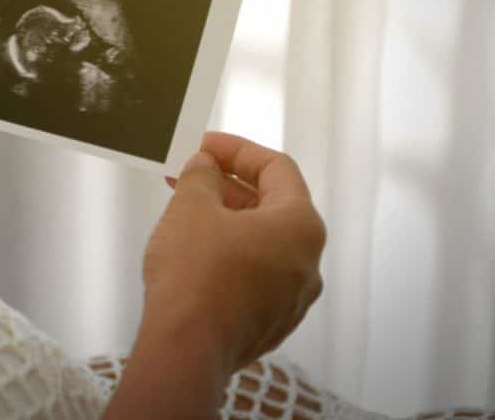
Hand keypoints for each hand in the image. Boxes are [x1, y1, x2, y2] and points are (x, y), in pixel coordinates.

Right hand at [105, 133, 325, 418]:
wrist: (187, 349)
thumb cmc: (195, 275)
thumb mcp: (191, 207)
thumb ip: (201, 176)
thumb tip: (205, 167)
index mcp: (300, 226)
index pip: (277, 168)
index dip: (237, 149)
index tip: (204, 145)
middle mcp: (308, 262)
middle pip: (272, 206)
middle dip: (228, 186)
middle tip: (191, 175)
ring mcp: (292, 298)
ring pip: (263, 244)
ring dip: (228, 221)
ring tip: (187, 212)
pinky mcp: (271, 323)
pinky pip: (255, 276)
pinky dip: (231, 256)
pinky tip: (196, 253)